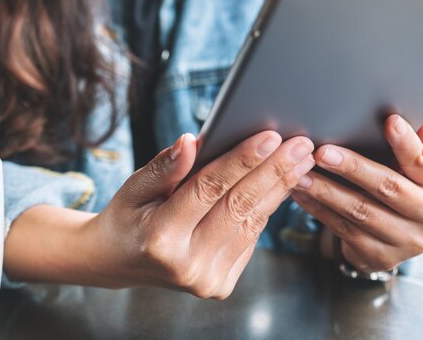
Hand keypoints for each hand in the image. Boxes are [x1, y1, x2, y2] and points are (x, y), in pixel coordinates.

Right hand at [87, 131, 314, 297]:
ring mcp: (207, 280)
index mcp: (161, 239)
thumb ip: (163, 167)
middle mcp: (187, 265)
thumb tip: (190, 140)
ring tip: (301, 161)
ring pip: (252, 223)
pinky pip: (251, 238)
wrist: (120, 262)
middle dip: (275, 172)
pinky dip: (268, 208)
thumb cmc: (127, 217)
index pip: (209, 190)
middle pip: (240, 207)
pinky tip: (282, 184)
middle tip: (302, 144)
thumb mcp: (133, 188)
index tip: (270, 136)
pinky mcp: (221, 285)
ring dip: (280, 189)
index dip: (241, 161)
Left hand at [291, 115, 422, 272]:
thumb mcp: (412, 168)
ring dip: (327, 191)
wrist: (394, 237)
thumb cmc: (401, 187)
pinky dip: (319, 210)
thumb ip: (415, 146)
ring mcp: (408, 242)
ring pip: (361, 211)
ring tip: (302, 173)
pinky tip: (302, 194)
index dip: (406, 143)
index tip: (388, 122)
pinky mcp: (381, 257)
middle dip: (352, 168)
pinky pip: (344, 230)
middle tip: (322, 153)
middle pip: (388, 187)